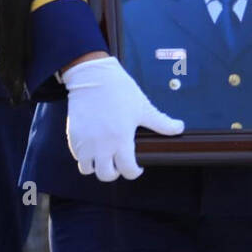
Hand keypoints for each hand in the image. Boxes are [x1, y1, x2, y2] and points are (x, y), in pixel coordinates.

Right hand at [61, 55, 182, 182]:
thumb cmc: (119, 89)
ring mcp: (85, 141)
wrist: (93, 75)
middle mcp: (101, 144)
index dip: (134, 172)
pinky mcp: (73, 135)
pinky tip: (93, 146)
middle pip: (106, 175)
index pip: (128, 170)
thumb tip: (179, 128)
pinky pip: (77, 156)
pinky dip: (84, 156)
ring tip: (103, 157)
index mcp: (121, 139)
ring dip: (97, 166)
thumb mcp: (143, 107)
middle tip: (119, 162)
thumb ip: (161, 122)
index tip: (136, 166)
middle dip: (115, 172)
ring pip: (87, 169)